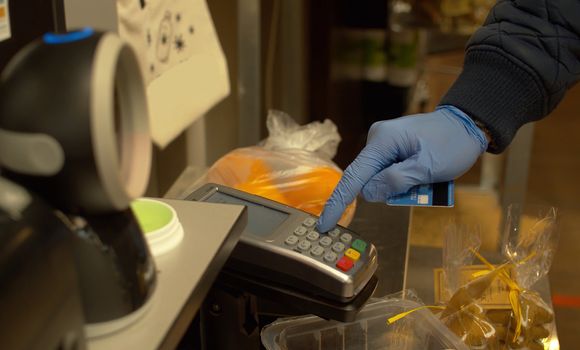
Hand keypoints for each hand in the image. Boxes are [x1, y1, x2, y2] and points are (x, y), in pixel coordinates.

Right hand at [317, 105, 487, 231]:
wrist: (468, 123)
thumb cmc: (452, 143)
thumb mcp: (427, 168)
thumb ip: (395, 182)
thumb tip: (368, 193)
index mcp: (382, 141)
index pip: (354, 176)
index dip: (338, 202)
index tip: (325, 224)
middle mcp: (377, 140)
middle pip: (367, 178)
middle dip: (388, 191)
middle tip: (420, 186)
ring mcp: (383, 143)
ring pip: (379, 177)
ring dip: (398, 186)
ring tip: (426, 179)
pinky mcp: (391, 148)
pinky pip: (388, 171)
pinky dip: (402, 180)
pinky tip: (420, 176)